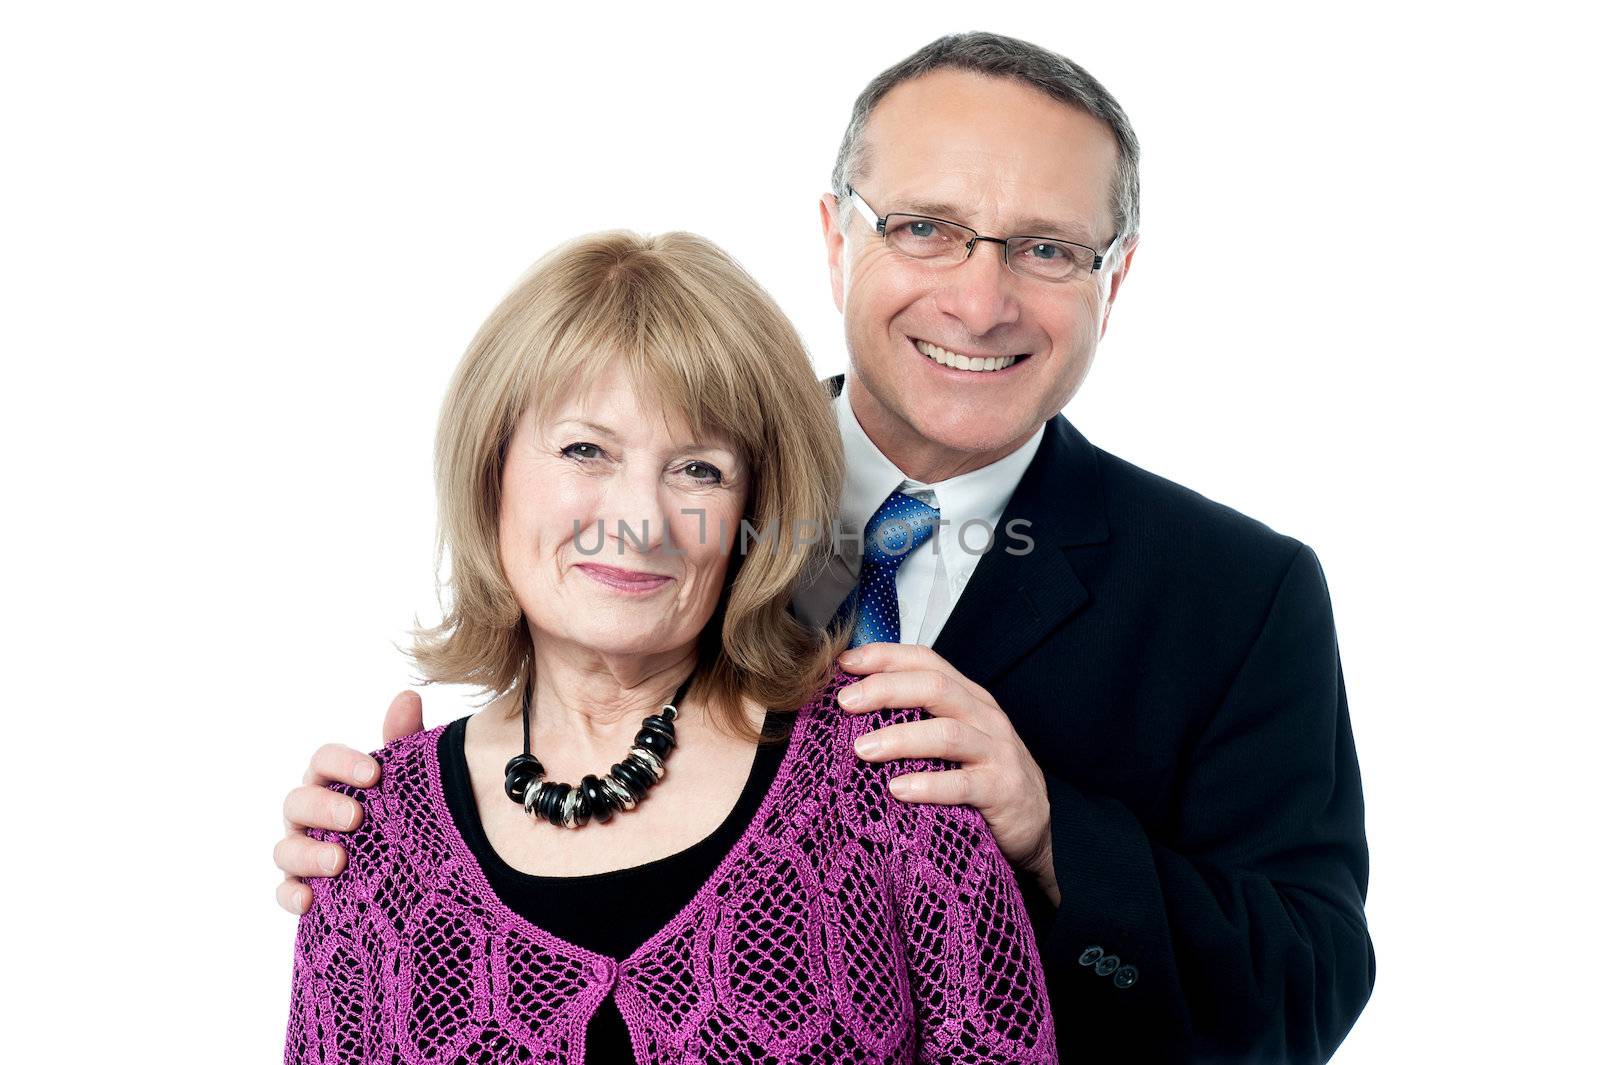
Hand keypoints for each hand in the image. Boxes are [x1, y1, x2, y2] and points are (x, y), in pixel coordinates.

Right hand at [273, 689, 424, 914]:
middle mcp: (309, 814)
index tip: (373, 774)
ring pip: (285, 848)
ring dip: (307, 853)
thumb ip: (403, 740)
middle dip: (324, 808)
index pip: (323, 761)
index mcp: (331, 780)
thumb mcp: (404, 777)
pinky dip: (291, 896)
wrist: (407, 863)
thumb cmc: (396, 808)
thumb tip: (408, 697)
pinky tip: (309, 901)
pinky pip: (285, 893)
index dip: (343, 764)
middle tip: (356, 817)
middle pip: (298, 802)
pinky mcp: (302, 888)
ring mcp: (301, 851)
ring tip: (338, 861)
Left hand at [837, 644, 1058, 904]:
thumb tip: (852, 703)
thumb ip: (915, 717)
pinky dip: (928, 785)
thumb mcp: (951, 738)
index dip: (885, 656)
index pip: (926, 660)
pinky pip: (963, 785)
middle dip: (885, 690)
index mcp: (967, 696)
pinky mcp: (1002, 790)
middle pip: (934, 687)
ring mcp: (996, 752)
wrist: (1037, 822)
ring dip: (900, 738)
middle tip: (844, 702)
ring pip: (947, 733)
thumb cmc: (979, 775)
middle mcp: (984, 715)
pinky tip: (897, 790)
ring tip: (861, 749)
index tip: (843, 663)